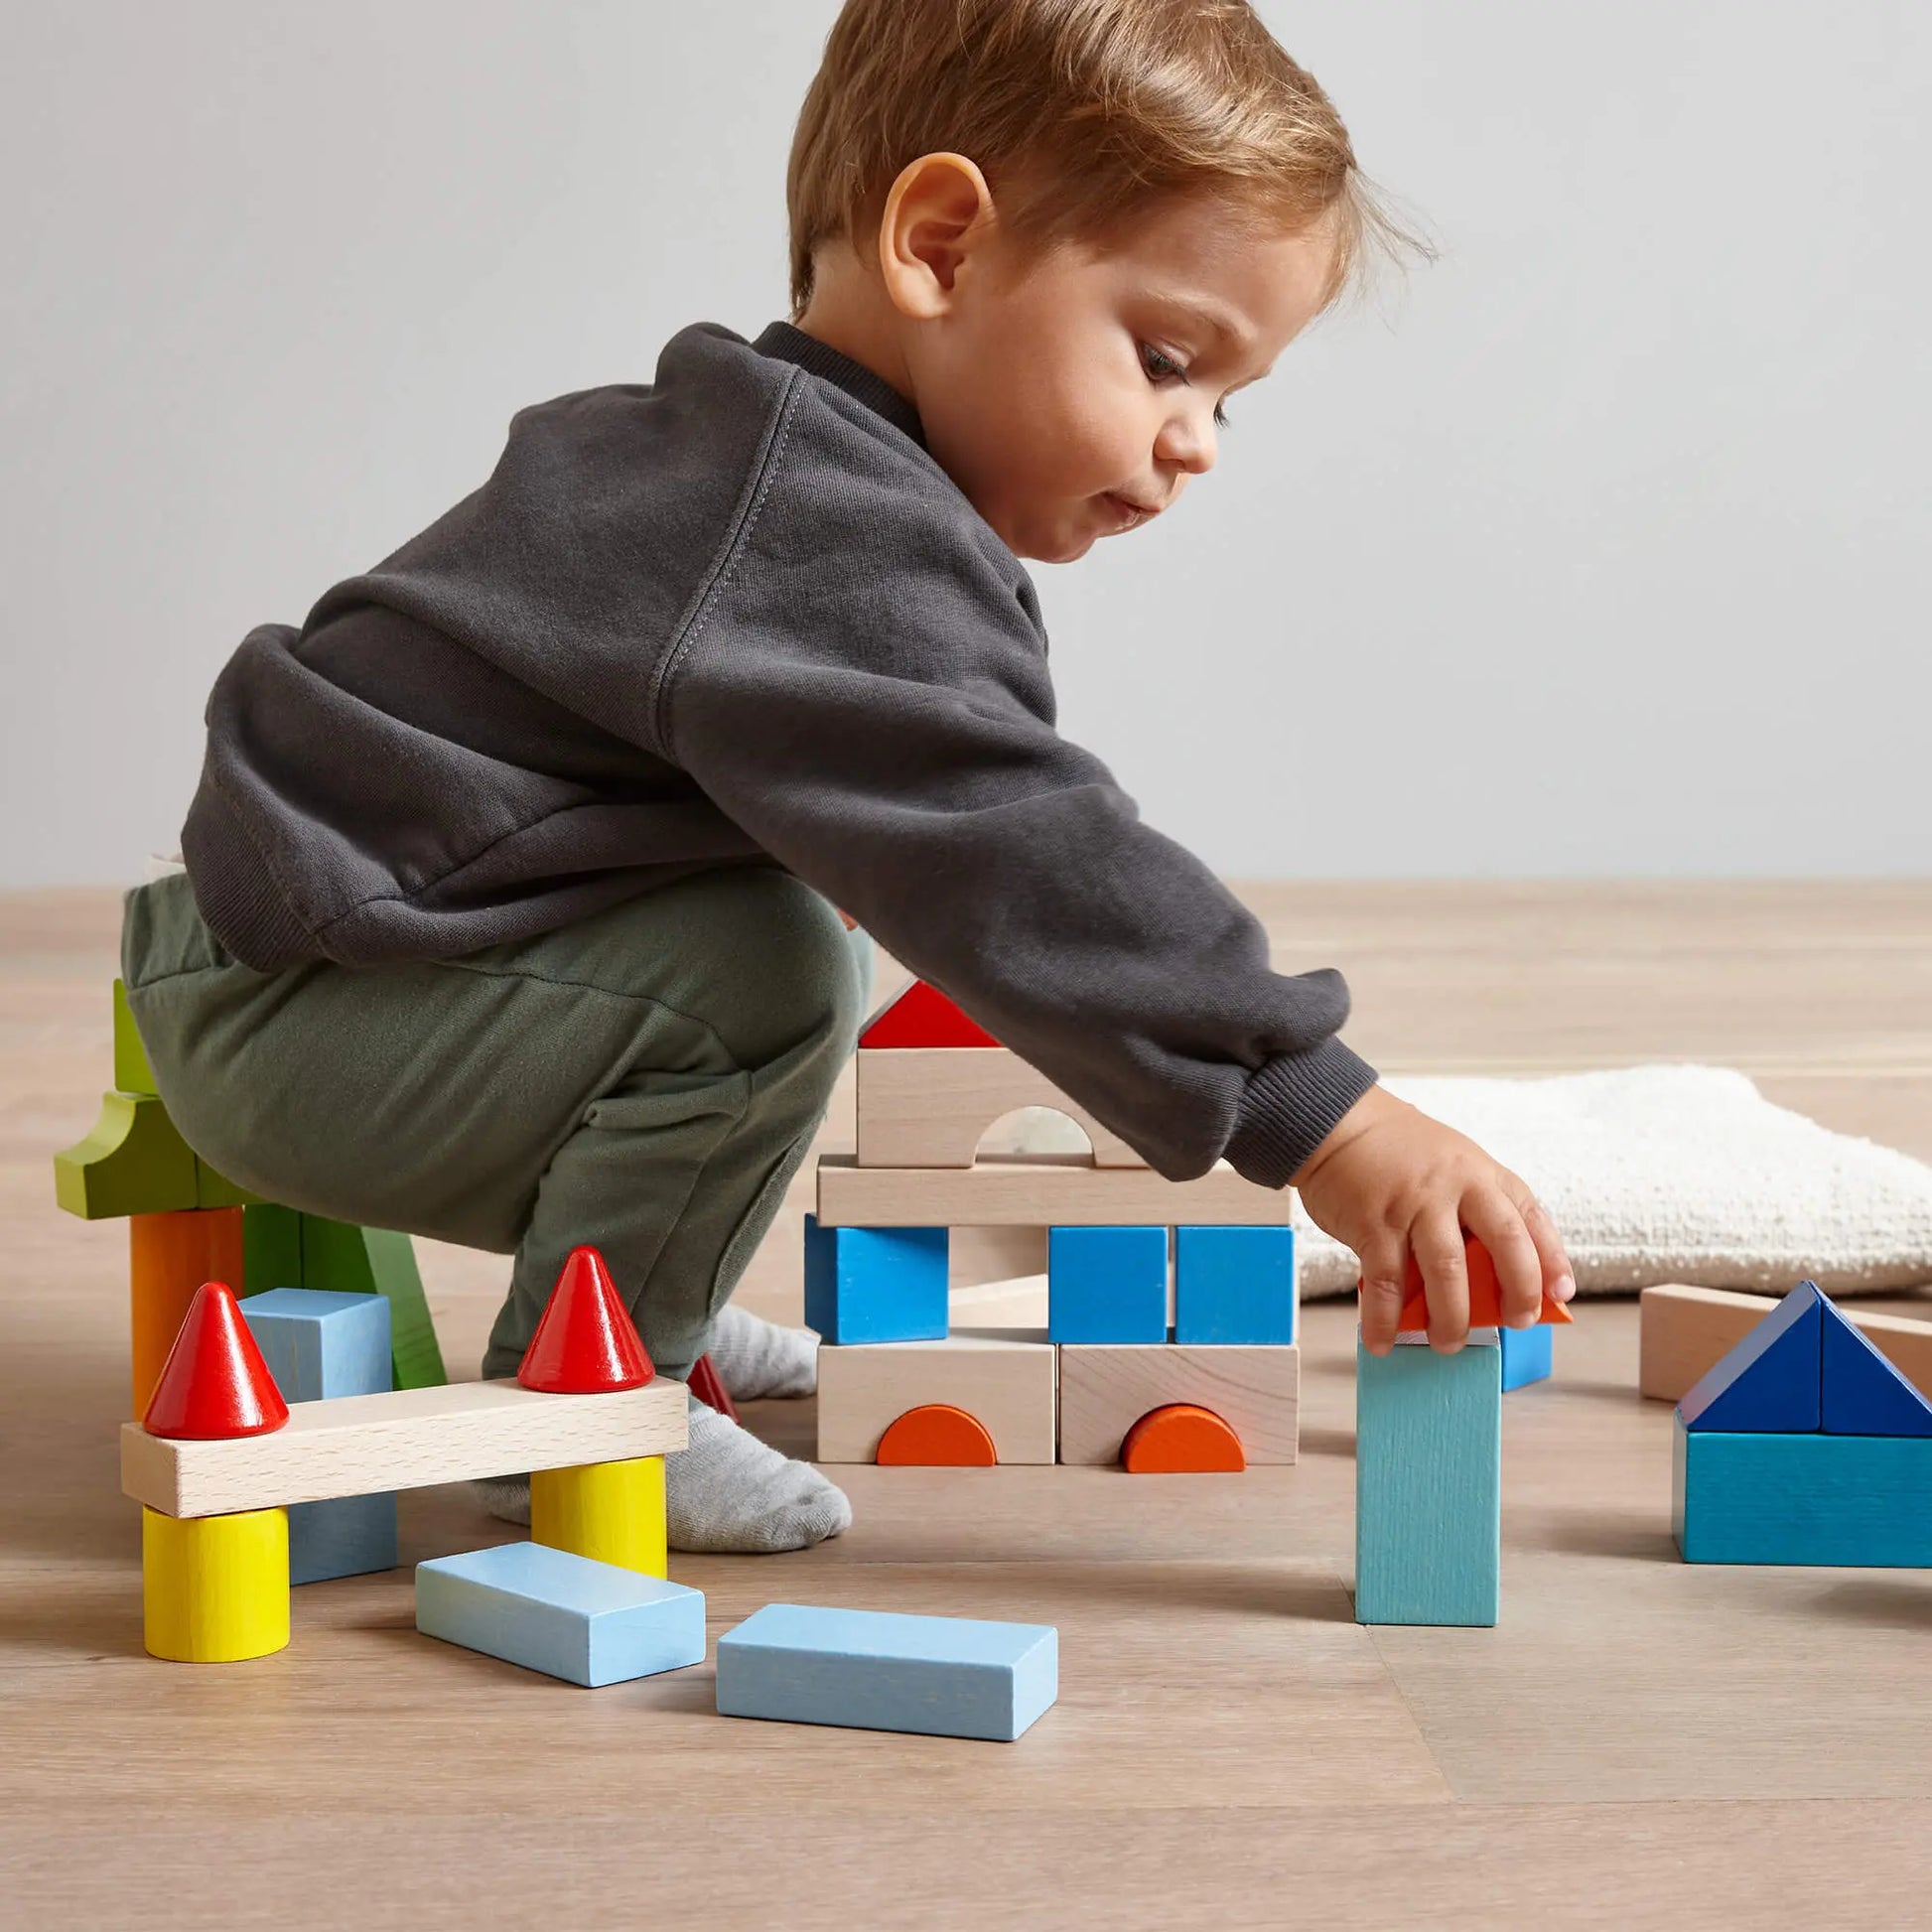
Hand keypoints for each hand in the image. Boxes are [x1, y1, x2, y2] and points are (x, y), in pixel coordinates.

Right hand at [1290, 1085, 1574, 1355]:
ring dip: (1451, 1318)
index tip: (1560, 1294)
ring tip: (1447, 1343)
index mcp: (1481, 1174)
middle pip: (1504, 1244)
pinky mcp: (1374, 1223)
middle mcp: (1456, 1187)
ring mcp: (1415, 1205)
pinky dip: (1385, 1318)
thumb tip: (1487, 1277)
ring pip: (1447, 1272)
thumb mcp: (1452, 1165)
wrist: (1337, 1125)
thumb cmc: (1396, 1151)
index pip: (1531, 1220)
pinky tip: (1383, 1339)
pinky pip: (1386, 1282)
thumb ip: (1472, 1211)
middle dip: (1517, 1292)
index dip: (1551, 1260)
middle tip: (1515, 1323)